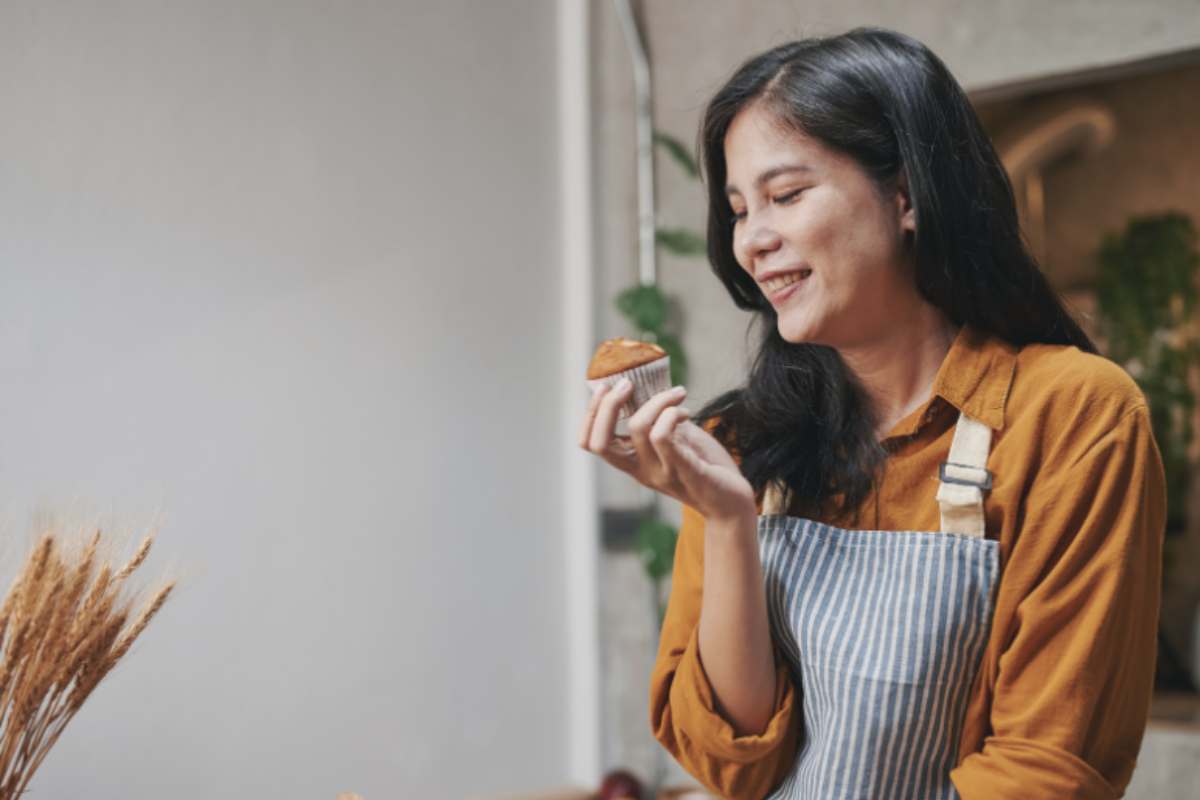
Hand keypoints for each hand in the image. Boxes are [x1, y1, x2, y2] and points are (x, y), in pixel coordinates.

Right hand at [578, 379, 757, 523]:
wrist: (732, 503)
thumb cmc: (704, 466)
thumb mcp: (674, 440)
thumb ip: (658, 420)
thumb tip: (649, 384)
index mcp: (632, 463)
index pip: (589, 444)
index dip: (589, 414)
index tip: (605, 387)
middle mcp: (640, 471)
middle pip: (600, 442)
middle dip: (607, 405)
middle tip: (628, 383)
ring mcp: (660, 472)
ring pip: (637, 428)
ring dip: (656, 400)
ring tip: (677, 395)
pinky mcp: (684, 470)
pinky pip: (663, 436)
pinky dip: (670, 413)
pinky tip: (684, 411)